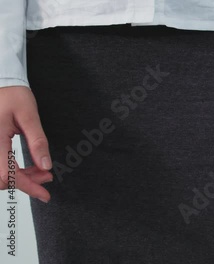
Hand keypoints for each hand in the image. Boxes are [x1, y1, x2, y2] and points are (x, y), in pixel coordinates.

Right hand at [0, 86, 52, 202]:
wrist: (1, 82)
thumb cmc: (13, 95)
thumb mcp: (29, 115)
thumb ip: (37, 141)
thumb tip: (46, 165)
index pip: (8, 174)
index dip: (27, 186)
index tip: (44, 194)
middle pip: (2, 177)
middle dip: (26, 181)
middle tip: (47, 176)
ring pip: (0, 173)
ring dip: (20, 177)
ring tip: (41, 171)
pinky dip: (13, 170)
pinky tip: (29, 166)